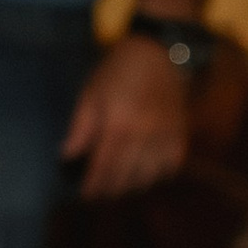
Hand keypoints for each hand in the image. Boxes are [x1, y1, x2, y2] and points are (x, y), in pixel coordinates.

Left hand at [61, 37, 189, 198]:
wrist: (156, 52)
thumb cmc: (117, 71)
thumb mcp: (91, 94)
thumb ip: (80, 129)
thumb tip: (67, 156)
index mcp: (118, 124)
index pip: (104, 167)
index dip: (93, 185)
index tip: (85, 195)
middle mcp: (144, 134)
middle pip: (125, 176)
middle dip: (110, 190)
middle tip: (99, 194)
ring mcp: (165, 135)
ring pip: (149, 176)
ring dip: (132, 185)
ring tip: (120, 185)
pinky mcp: (180, 133)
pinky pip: (171, 165)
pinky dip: (158, 174)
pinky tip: (146, 173)